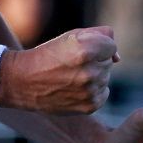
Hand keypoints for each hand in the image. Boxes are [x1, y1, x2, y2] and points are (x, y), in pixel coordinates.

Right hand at [0, 27, 118, 113]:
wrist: (24, 82)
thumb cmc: (49, 54)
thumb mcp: (71, 36)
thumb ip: (100, 35)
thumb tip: (118, 56)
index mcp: (85, 49)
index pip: (111, 45)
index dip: (97, 44)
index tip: (81, 48)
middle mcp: (89, 71)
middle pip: (109, 61)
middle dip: (96, 59)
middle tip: (72, 63)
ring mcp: (90, 91)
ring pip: (106, 77)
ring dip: (94, 75)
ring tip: (71, 76)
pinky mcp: (89, 106)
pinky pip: (104, 94)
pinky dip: (94, 91)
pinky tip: (75, 88)